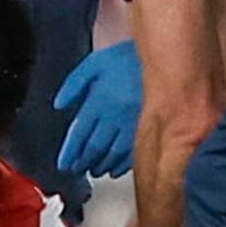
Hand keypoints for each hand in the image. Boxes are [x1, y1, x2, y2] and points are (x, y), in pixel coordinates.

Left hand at [54, 41, 141, 178]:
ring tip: (93, 170)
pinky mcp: (151, 129)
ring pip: (113, 154)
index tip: (64, 163)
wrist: (166, 55)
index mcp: (99, 102)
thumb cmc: (129, 57)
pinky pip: (134, 152)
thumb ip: (74, 84)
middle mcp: (114, 117)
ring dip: (101, 165)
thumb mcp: (95, 63)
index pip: (79, 133)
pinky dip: (122, 165)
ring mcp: (134, 125)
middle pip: (94, 147)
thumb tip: (59, 104)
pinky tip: (116, 169)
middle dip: (83, 162)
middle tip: (76, 170)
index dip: (70, 151)